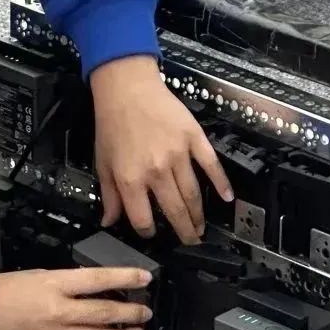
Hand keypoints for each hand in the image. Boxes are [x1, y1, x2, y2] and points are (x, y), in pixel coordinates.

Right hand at [0, 266, 152, 329]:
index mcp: (54, 285)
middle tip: (145, 311)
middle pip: (105, 311)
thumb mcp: (35, 275)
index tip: (143, 277)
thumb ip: (63, 283)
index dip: (125, 277)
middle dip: (130, 311)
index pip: (99, 279)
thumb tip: (85, 288)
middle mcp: (59, 311)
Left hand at [91, 54, 232, 244]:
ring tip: (201, 226)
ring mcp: (177, 155)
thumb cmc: (112, 123)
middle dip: (184, 231)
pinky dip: (221, 182)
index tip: (152, 233)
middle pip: (174, 211)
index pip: (142, 218)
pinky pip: (211, 165)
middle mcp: (155, 171)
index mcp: (130, 178)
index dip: (147, 231)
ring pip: (193, 194)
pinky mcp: (193, 138)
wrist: (126, 88)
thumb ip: (108, 194)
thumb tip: (108, 220)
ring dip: (199, 215)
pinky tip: (227, 196)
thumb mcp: (102, 161)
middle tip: (190, 240)